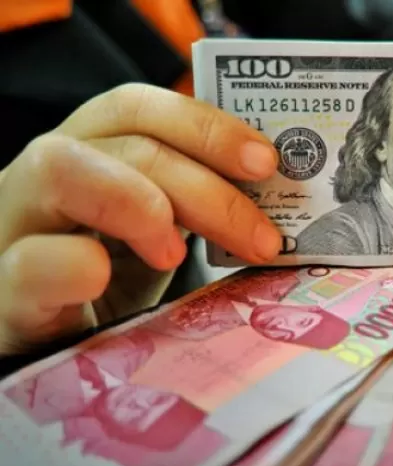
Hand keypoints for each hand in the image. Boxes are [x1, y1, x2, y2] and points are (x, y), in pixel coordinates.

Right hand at [0, 84, 282, 354]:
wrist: (53, 349)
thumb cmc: (113, 285)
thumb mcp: (160, 235)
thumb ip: (201, 209)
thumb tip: (283, 204)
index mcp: (91, 153)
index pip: (139, 108)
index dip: (206, 126)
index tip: (267, 162)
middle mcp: (46, 174)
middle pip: (124, 142)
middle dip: (206, 187)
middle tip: (261, 237)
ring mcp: (15, 225)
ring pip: (58, 170)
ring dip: (139, 206)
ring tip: (176, 256)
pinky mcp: (4, 289)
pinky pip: (27, 262)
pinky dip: (72, 265)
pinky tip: (105, 279)